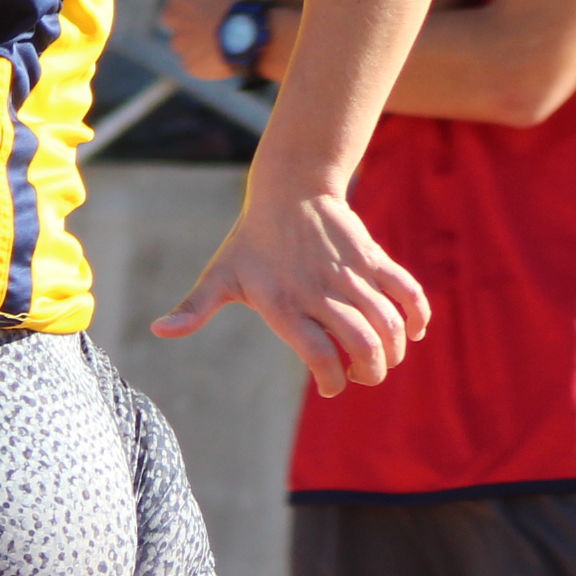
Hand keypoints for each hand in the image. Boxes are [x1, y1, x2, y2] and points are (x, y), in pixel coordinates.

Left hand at [152, 184, 430, 397]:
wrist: (289, 188)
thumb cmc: (251, 240)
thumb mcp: (219, 274)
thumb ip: (195, 308)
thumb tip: (158, 330)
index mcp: (282, 304)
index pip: (318, 355)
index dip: (331, 380)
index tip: (330, 386)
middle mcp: (318, 291)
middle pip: (363, 346)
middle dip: (370, 373)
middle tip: (362, 375)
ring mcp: (349, 275)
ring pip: (388, 324)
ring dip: (393, 350)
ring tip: (382, 356)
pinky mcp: (372, 259)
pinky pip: (407, 291)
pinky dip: (417, 317)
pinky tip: (411, 332)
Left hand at [156, 0, 257, 80]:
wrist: (251, 36)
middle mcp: (169, 15)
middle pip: (182, 10)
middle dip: (198, 10)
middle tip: (225, 12)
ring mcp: (179, 42)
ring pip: (189, 35)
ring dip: (203, 33)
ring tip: (228, 31)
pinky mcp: (190, 64)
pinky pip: (197, 58)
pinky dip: (209, 54)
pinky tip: (227, 48)